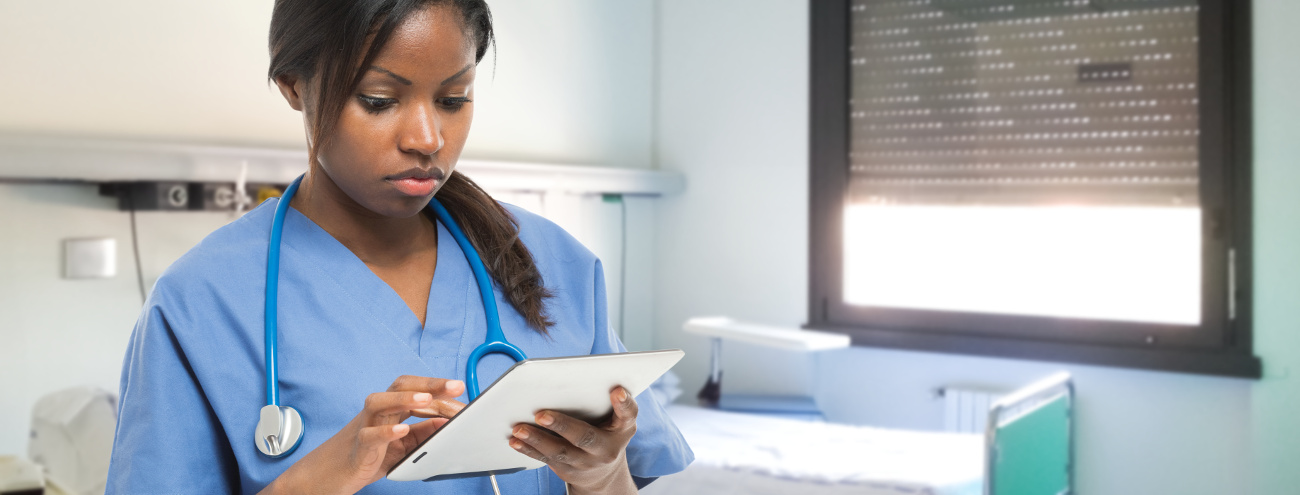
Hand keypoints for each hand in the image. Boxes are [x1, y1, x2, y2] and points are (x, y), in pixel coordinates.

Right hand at [261, 376, 465, 494]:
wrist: (333, 473)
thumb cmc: (368, 454)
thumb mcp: (403, 444)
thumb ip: (423, 432)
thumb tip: (447, 422)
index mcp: (390, 409)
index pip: (414, 388)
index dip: (437, 387)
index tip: (460, 389)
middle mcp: (377, 412)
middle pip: (399, 386)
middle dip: (428, 384)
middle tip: (454, 386)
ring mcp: (364, 426)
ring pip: (378, 402)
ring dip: (403, 399)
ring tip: (426, 399)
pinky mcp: (357, 447)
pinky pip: (368, 436)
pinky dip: (385, 432)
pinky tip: (402, 430)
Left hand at [509, 387, 638, 494]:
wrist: (604, 473)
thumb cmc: (610, 434)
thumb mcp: (621, 420)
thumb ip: (617, 403)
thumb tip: (608, 384)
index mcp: (622, 429)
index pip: (627, 415)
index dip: (624, 404)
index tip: (617, 391)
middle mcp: (605, 450)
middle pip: (584, 437)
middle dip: (562, 426)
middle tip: (541, 414)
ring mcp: (585, 463)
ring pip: (560, 452)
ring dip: (537, 440)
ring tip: (519, 429)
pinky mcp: (567, 470)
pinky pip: (546, 459)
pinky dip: (529, 450)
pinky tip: (515, 441)